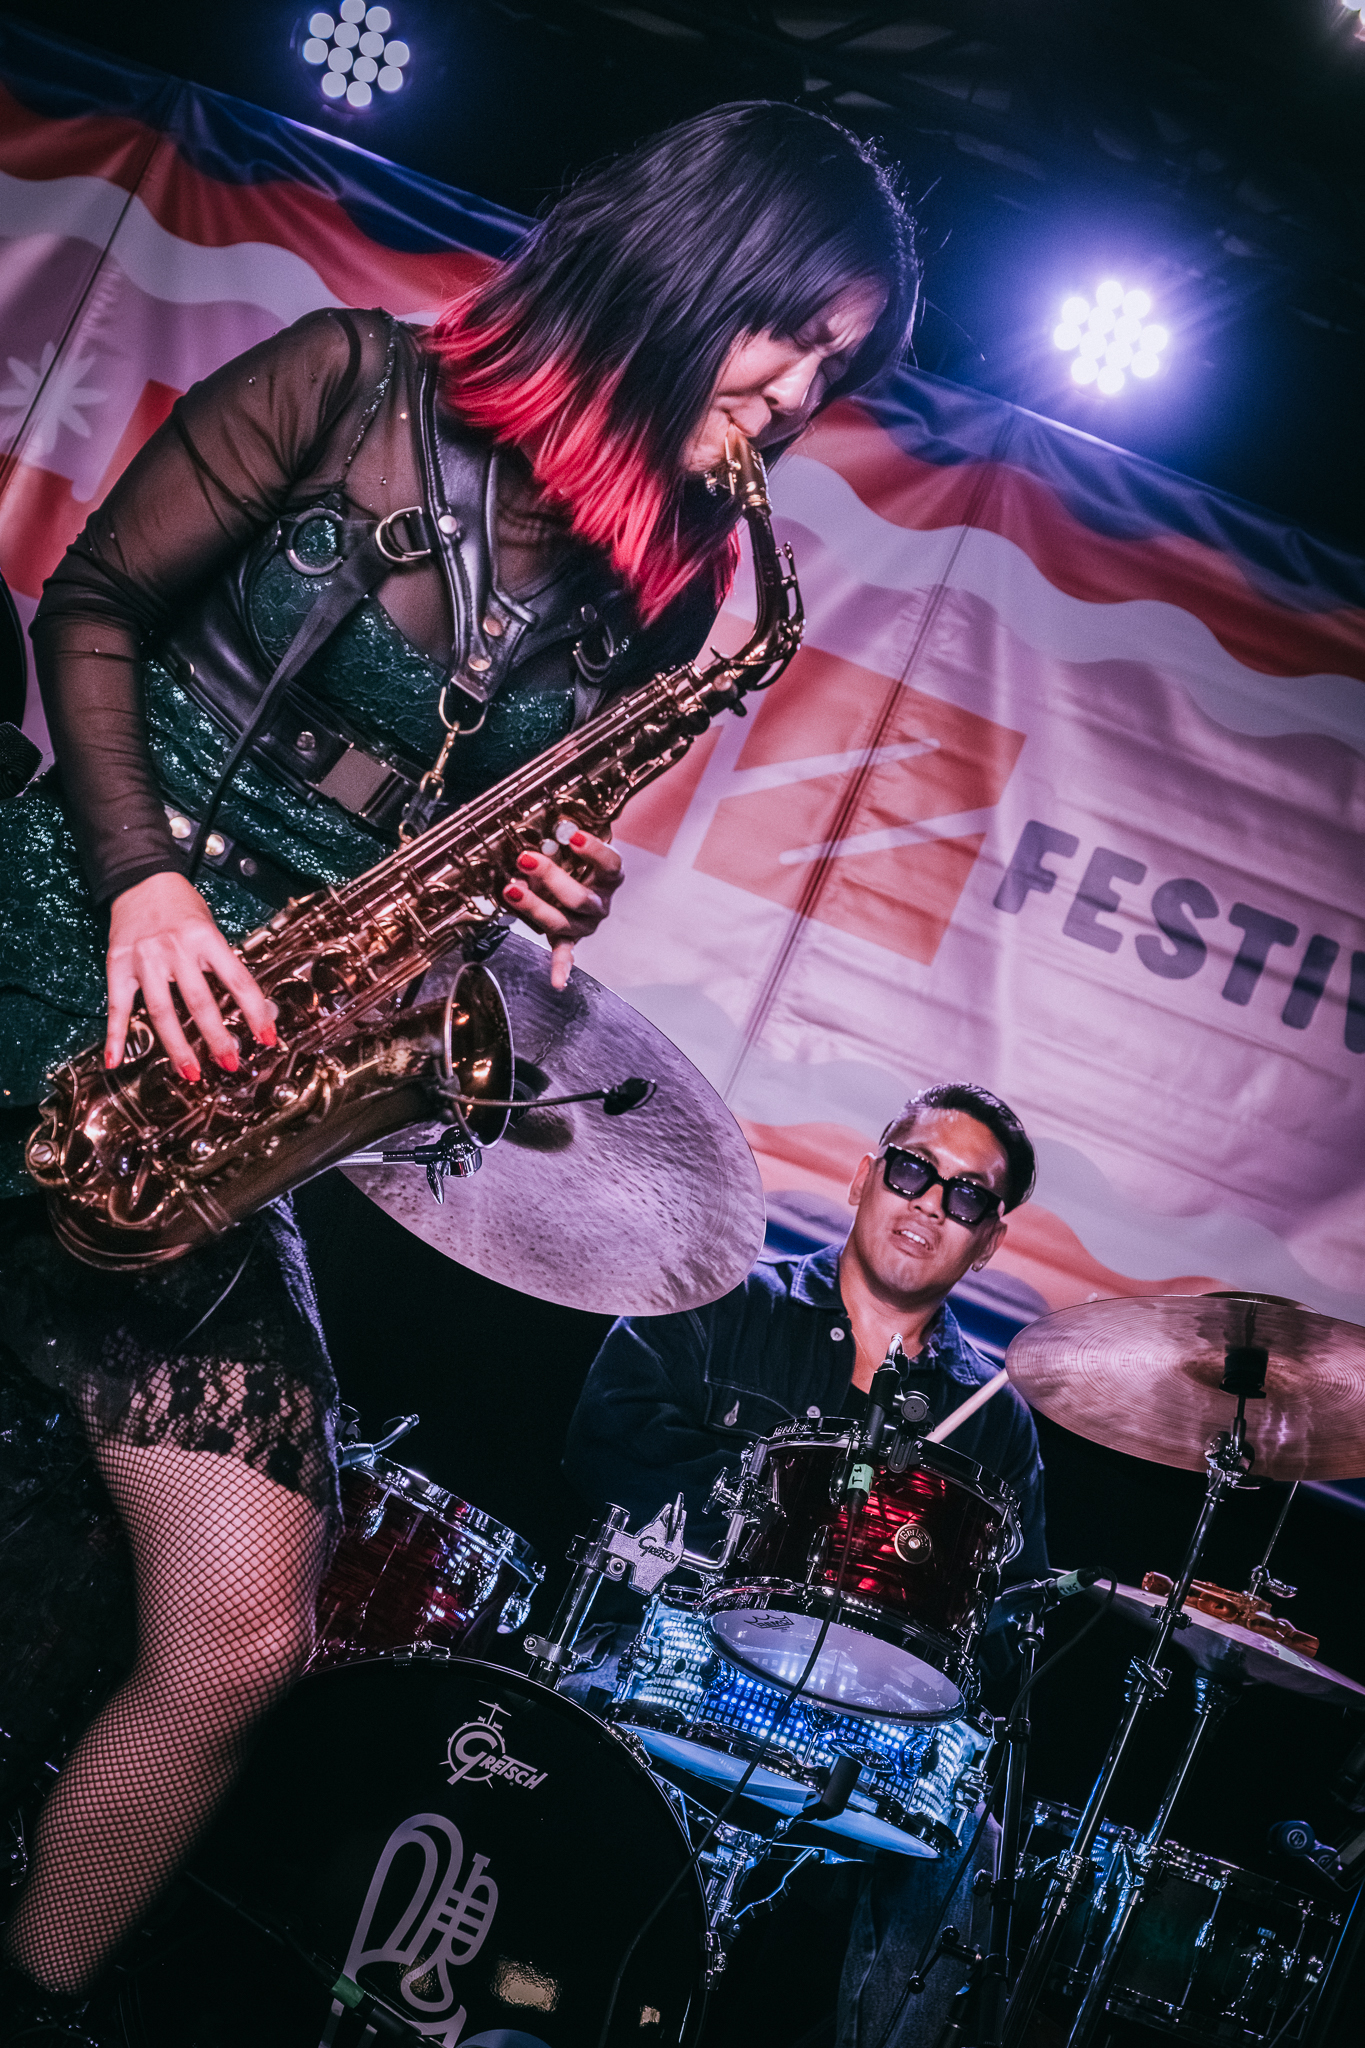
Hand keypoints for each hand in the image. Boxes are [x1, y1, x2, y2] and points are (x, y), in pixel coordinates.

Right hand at [106, 870, 276, 1078]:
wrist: (140, 878)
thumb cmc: (180, 905)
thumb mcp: (211, 928)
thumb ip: (224, 964)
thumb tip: (251, 1006)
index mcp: (206, 938)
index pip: (238, 982)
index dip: (255, 1013)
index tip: (267, 1037)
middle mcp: (176, 949)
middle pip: (199, 1003)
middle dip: (217, 1038)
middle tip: (230, 1063)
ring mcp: (145, 959)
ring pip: (162, 1011)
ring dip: (177, 1047)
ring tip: (190, 1072)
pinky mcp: (119, 966)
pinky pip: (118, 1007)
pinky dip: (116, 1036)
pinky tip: (117, 1060)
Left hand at [502, 824, 622, 989]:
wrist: (580, 878)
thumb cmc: (576, 858)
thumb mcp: (572, 844)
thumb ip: (562, 839)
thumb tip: (546, 832)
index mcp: (609, 877)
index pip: (609, 864)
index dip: (592, 851)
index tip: (572, 835)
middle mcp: (600, 903)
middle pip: (580, 897)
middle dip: (551, 877)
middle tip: (526, 858)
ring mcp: (585, 923)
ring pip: (563, 921)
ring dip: (535, 906)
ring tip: (512, 889)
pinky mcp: (569, 937)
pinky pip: (565, 952)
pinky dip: (561, 967)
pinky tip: (558, 982)